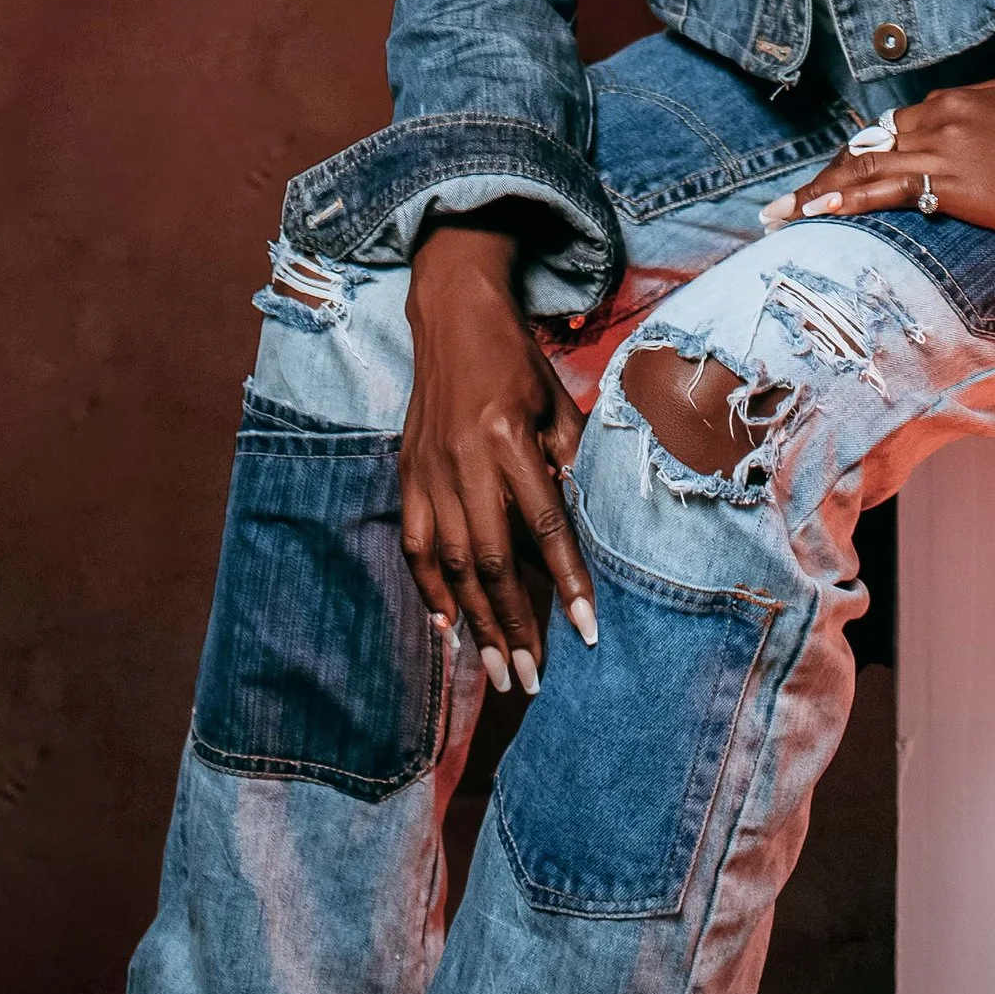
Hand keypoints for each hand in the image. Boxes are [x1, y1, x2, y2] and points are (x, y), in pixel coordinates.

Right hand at [400, 208, 596, 696]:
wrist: (452, 316)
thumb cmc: (517, 358)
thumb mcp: (559, 401)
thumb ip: (569, 462)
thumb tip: (581, 523)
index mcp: (509, 438)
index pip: (543, 526)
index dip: (567, 583)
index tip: (588, 631)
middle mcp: (463, 459)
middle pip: (489, 560)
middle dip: (514, 625)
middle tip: (534, 677)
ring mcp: (428, 470)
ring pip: (449, 564)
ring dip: (476, 623)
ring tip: (500, 669)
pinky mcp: (407, 474)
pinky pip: (415, 545)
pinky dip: (430, 591)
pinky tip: (448, 629)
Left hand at [759, 80, 994, 242]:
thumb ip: (982, 119)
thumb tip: (963, 140)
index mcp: (958, 97)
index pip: (894, 127)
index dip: (857, 155)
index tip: (833, 175)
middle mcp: (942, 113)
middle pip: (868, 145)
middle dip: (824, 174)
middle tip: (784, 202)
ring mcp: (944, 145)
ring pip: (864, 166)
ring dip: (816, 192)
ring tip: (778, 216)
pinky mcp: (952, 180)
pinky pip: (886, 189)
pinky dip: (844, 200)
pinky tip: (814, 213)